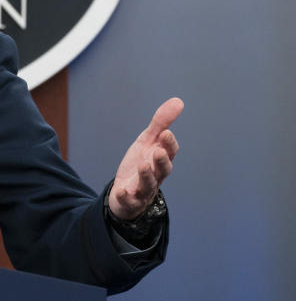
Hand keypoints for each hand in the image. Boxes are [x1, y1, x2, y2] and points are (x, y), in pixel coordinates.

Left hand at [109, 97, 182, 219]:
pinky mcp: (131, 200)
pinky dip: (127, 196)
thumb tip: (178, 101)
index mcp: (161, 159)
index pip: (170, 152)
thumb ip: (161, 123)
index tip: (165, 133)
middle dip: (162, 160)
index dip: (169, 144)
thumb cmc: (141, 162)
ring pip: (148, 184)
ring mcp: (144, 188)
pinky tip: (122, 191)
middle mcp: (156, 175)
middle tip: (158, 150)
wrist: (126, 189)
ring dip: (147, 175)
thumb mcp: (148, 141)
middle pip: (163, 169)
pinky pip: (130, 200)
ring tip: (143, 164)